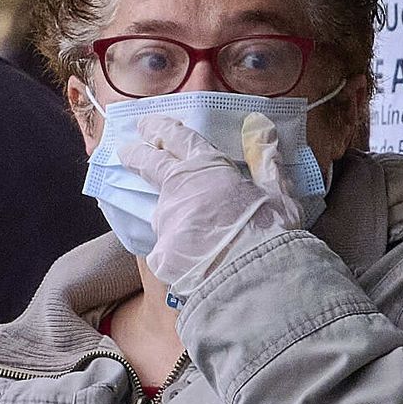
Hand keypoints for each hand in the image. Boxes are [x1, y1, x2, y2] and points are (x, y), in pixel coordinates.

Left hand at [118, 112, 302, 295]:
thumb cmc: (269, 231)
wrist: (249, 279)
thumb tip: (260, 125)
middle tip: (125, 150)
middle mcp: (179, 187)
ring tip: (180, 224)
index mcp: (207, 167)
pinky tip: (186, 263)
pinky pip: (167, 249)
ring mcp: (166, 220)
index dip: (161, 128)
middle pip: (150, 164)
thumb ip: (266, 159)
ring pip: (161, 210)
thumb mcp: (278, 193)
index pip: (178, 138)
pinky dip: (176, 252)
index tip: (146, 124)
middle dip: (136, 154)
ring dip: (168, 212)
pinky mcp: (159, 252)